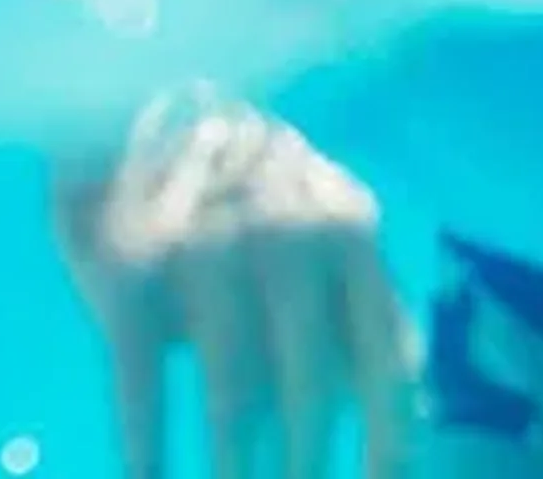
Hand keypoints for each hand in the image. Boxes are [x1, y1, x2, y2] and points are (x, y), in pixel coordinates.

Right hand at [54, 94, 417, 478]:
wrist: (137, 99)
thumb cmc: (248, 196)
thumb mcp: (324, 231)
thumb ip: (363, 305)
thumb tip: (411, 397)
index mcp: (351, 234)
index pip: (384, 348)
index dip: (388, 428)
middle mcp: (289, 239)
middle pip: (307, 378)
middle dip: (306, 461)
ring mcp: (209, 250)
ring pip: (232, 387)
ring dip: (234, 464)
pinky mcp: (132, 267)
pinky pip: (142, 374)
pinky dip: (147, 440)